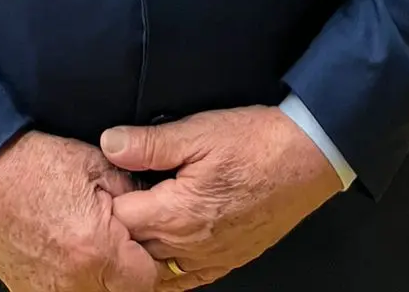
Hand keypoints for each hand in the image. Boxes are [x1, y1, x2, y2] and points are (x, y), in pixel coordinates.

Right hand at [0, 130, 158, 291]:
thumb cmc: (37, 165)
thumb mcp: (97, 165)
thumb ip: (132, 190)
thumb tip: (152, 205)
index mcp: (97, 250)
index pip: (145, 278)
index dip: (148, 258)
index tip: (142, 242)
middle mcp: (73, 281)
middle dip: (126, 271)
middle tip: (118, 242)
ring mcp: (48, 291)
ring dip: (101, 278)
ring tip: (92, 247)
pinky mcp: (28, 291)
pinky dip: (72, 281)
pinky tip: (68, 255)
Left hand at [102, 107, 341, 287]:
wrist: (307, 158)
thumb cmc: (256, 143)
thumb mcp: (198, 131)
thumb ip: (149, 143)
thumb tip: (110, 144)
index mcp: (177, 212)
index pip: (120, 221)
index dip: (106, 201)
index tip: (101, 184)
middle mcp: (191, 244)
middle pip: (136, 249)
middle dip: (120, 228)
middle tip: (111, 204)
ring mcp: (211, 257)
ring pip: (160, 269)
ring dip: (143, 250)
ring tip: (133, 229)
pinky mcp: (229, 258)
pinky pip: (189, 279)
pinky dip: (171, 271)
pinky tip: (164, 259)